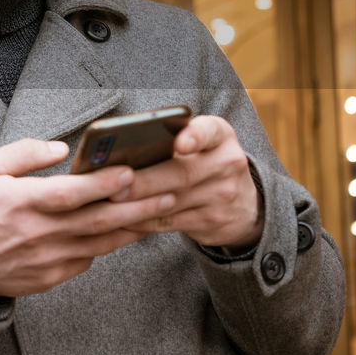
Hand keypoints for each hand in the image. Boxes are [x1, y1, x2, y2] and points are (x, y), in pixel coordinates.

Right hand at [0, 138, 179, 298]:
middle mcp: (40, 232)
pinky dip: (113, 243)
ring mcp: (50, 258)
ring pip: (103, 241)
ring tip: (163, 210)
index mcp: (23, 202)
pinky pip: (91, 258)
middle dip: (138, 205)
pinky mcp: (54, 276)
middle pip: (98, 219)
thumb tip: (60, 148)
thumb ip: (23, 153)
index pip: (70, 193)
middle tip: (169, 192)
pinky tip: (131, 229)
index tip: (129, 172)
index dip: (101, 184)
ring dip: (135, 226)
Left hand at [115, 115, 262, 250]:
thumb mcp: (203, 143)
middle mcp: (227, 164)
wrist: (244, 206)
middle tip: (115, 186)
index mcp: (220, 136)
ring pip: (173, 202)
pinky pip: (170, 223)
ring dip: (139, 204)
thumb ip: (172, 139)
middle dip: (145, 181)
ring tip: (111, 202)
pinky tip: (123, 218)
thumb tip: (121, 149)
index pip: (210, 131)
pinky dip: (143, 221)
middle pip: (182, 173)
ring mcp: (222, 197)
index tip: (180, 144)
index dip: (195, 137)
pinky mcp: (211, 223)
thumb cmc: (206, 163)